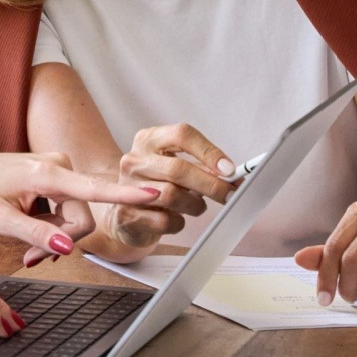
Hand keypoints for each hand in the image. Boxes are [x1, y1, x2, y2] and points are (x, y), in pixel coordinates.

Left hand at [0, 153, 164, 259]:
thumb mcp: (0, 221)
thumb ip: (36, 234)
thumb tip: (67, 247)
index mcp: (45, 174)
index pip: (92, 188)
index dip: (125, 196)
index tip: (155, 193)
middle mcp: (57, 165)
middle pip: (82, 215)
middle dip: (62, 241)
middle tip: (31, 259)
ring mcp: (57, 168)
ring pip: (75, 214)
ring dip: (55, 236)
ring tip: (26, 249)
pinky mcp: (54, 174)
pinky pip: (67, 207)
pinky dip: (52, 225)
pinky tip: (31, 232)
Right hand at [36, 123, 234, 264]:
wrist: (126, 210)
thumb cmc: (158, 185)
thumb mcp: (177, 166)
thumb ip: (201, 166)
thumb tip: (230, 176)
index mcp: (149, 139)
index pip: (182, 134)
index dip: (209, 152)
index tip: (229, 170)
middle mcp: (134, 160)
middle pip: (178, 168)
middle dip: (210, 184)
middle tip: (229, 194)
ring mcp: (126, 187)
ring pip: (172, 195)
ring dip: (194, 205)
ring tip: (196, 207)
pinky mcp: (126, 214)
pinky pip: (163, 221)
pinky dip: (178, 223)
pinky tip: (177, 219)